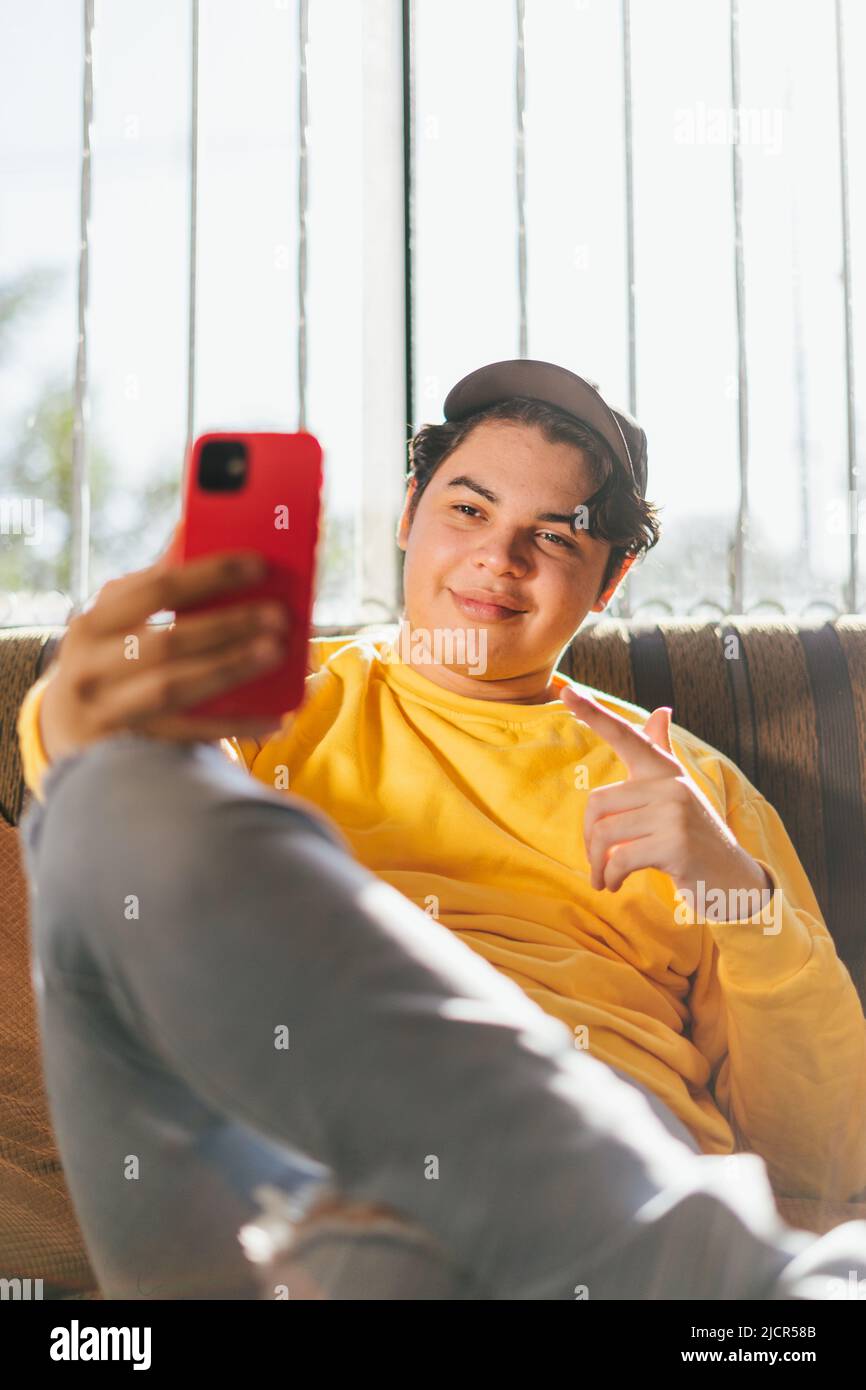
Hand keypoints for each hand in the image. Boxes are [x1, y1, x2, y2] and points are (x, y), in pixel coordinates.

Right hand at [39, 521, 290, 761]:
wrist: (64, 732)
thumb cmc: (107, 660)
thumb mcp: (117, 621)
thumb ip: (155, 583)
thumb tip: (193, 524)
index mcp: (94, 623)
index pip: (156, 588)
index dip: (210, 574)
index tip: (259, 564)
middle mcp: (91, 666)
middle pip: (168, 640)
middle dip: (228, 625)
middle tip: (279, 615)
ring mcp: (107, 711)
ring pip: (176, 686)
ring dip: (232, 668)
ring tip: (276, 653)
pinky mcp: (129, 750)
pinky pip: (191, 736)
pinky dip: (235, 725)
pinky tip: (275, 716)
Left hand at [561, 688, 771, 912]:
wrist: (732, 879)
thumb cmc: (694, 835)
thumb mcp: (677, 793)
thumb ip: (661, 754)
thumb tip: (660, 711)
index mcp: (665, 770)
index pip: (627, 736)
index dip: (594, 714)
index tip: (566, 692)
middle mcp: (671, 785)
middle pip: (598, 803)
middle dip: (589, 839)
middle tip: (595, 861)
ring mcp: (675, 814)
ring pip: (605, 833)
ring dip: (597, 863)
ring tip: (604, 878)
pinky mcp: (675, 845)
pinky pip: (620, 858)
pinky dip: (611, 876)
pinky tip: (616, 884)